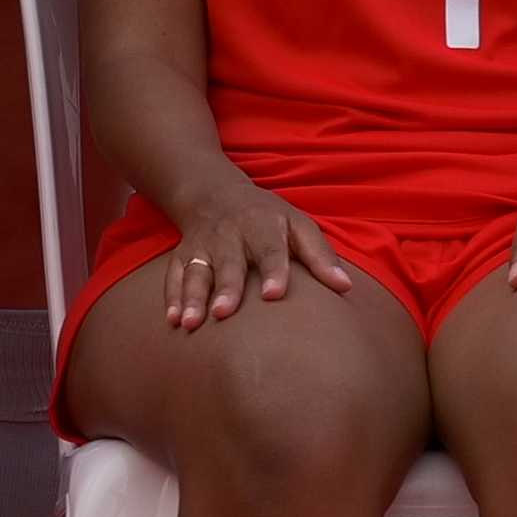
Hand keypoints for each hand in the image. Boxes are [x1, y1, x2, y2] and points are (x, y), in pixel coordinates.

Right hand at [149, 181, 358, 332]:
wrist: (214, 192)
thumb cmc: (267, 217)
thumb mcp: (298, 224)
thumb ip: (320, 256)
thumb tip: (346, 287)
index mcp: (263, 225)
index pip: (270, 248)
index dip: (273, 271)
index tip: (274, 295)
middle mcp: (230, 235)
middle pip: (228, 263)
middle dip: (226, 288)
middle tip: (224, 314)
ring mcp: (203, 245)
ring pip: (196, 271)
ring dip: (191, 297)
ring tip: (189, 323)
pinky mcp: (183, 255)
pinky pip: (174, 274)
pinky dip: (171, 296)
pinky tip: (172, 320)